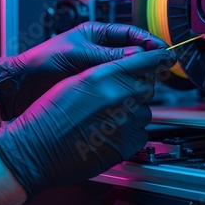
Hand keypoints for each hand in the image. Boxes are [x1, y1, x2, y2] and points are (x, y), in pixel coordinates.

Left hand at [0, 21, 168, 119]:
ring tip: (147, 84)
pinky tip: (131, 95)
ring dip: (137, 76)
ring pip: (126, 71)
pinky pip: (115, 86)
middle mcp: (100, 51)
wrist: (20, 86)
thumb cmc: (41, 63)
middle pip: (133, 53)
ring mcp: (98, 69)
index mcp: (96, 34)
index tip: (165, 51)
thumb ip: (107, 56)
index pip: (131, 34)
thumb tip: (137, 56)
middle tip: (159, 70)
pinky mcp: (94, 87)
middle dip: (146, 60)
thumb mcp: (76, 55)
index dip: (149, 42)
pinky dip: (125, 89)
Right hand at [0, 49, 175, 198]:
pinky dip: (130, 133)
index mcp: (105, 75)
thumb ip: (105, 74)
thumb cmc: (48, 116)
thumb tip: (124, 69)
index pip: (144, 59)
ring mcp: (126, 120)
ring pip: (144, 112)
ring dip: (131, 115)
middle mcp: (120, 96)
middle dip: (136, 91)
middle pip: (146, 87)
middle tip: (116, 100)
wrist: (38, 148)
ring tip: (105, 121)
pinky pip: (141, 133)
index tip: (166, 56)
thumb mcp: (75, 81)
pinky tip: (109, 134)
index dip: (158, 57)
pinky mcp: (128, 143)